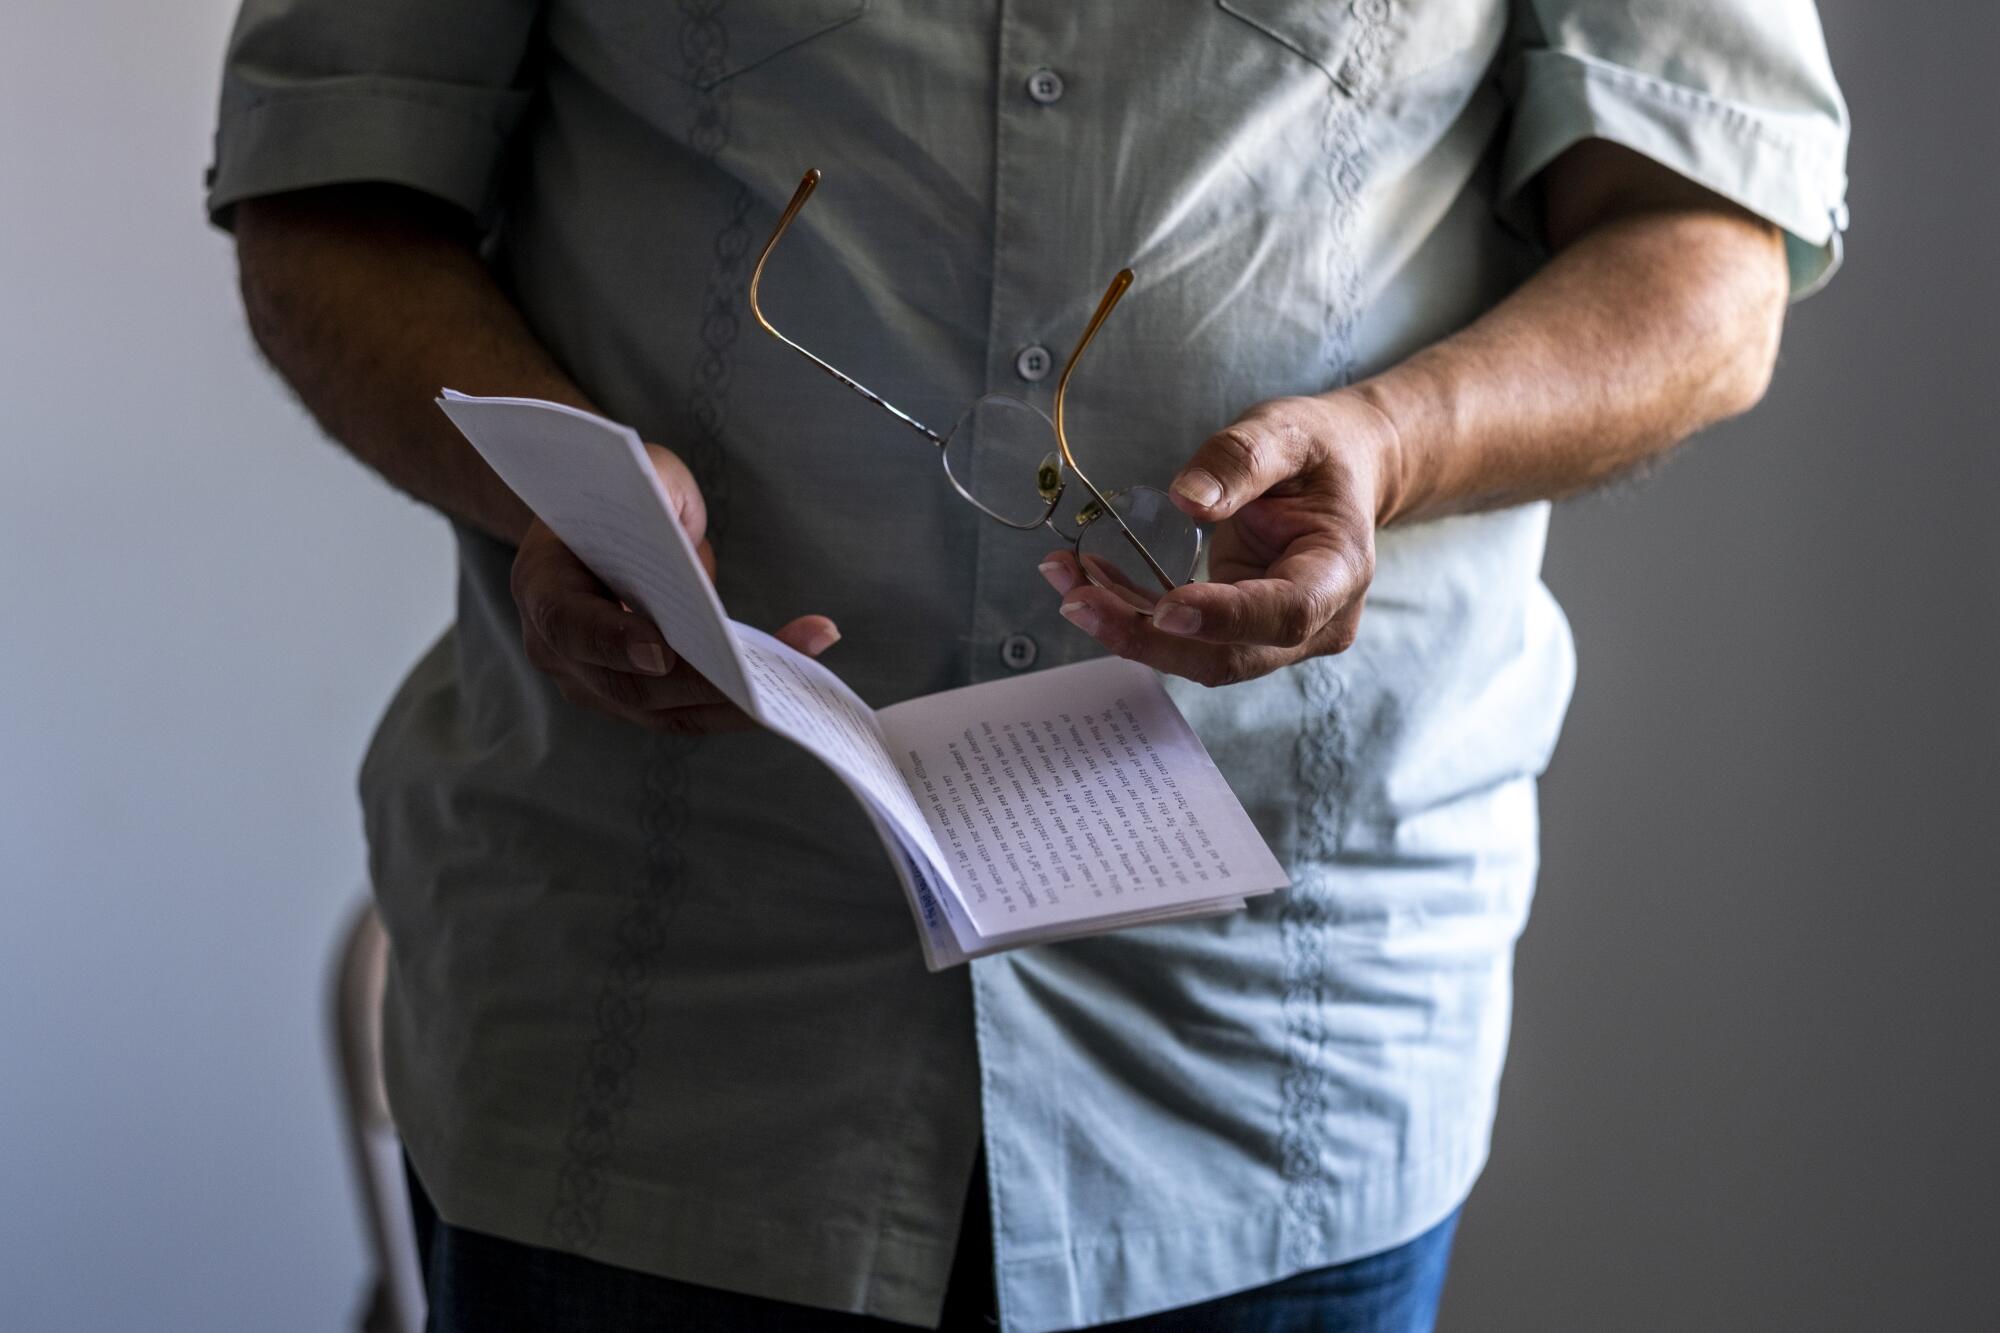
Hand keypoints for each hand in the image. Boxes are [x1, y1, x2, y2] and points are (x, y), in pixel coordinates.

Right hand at [511, 442, 838, 732]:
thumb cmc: (620, 498)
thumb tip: (686, 540)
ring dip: (735, 702)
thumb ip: (657, 493)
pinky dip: (738, 705)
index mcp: (542, 585)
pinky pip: (687, 715)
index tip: (662, 650)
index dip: (612, 641)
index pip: (569, 624)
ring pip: (664, 713)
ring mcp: (592, 686)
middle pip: (627, 687)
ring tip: (798, 673)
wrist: (596, 533)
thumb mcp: (637, 472)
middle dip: (700, 682)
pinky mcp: (633, 705)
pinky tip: (791, 680)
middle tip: (761, 676)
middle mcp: (556, 650)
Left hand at [1041, 392, 1394, 686]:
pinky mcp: (1240, 634)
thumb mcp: (1286, 432)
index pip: (1285, 612)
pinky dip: (1132, 616)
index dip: (1224, 618)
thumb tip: (1185, 502)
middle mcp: (1316, 622)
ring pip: (1198, 658)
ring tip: (1066, 584)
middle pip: (1229, 656)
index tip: (1165, 608)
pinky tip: (1086, 584)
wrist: (1342, 472)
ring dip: (1127, 629)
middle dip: (1148, 637)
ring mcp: (1276, 638)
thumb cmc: (1319, 452)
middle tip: (1077, 600)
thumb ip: (1240, 462)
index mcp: (1339, 572)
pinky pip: (1182, 639)